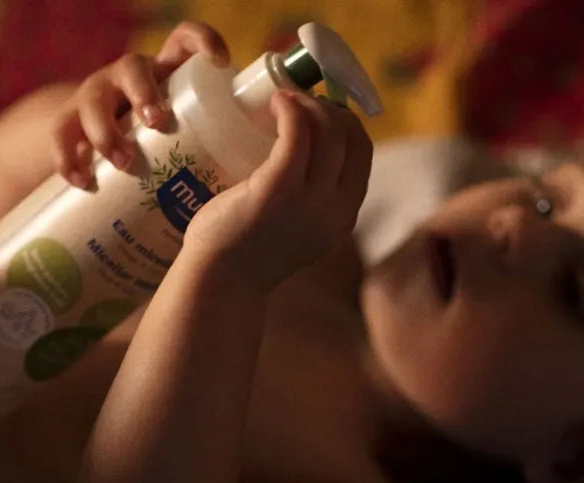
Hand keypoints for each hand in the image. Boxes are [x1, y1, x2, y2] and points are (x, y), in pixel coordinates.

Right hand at [49, 21, 229, 187]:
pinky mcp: (70, 129)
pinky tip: (83, 182)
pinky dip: (69, 159)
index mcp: (171, 79)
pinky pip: (60, 136)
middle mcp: (134, 83)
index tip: (221, 61)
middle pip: (133, 67)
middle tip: (159, 122)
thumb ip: (237, 149)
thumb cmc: (173, 162)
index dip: (201, 41)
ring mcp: (99, 102)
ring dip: (106, 128)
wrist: (113, 169)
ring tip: (125, 163)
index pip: (184, 41)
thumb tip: (293, 166)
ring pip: (92, 98)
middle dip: (145, 92)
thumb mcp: (206, 149)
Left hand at [183, 90, 372, 290]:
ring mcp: (309, 201)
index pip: (362, 154)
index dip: (346, 122)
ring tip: (284, 101)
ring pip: (328, 132)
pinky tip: (276, 104)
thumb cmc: (247, 252)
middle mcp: (335, 210)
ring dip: (309, 104)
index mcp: (342, 217)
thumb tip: (302, 158)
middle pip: (351, 138)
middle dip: (330, 109)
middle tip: (299, 102)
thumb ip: (308, 203)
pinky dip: (290, 109)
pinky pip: (296, 134)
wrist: (220, 281)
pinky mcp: (278, 190)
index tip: (320, 111)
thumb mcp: (294, 229)